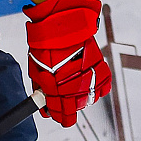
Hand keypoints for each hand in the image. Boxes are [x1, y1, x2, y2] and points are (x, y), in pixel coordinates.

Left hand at [24, 0, 110, 127]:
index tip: (57, 115)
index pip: (60, 112)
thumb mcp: (36, 70)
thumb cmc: (45, 46)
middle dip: (69, 107)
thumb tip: (43, 102)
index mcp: (56, 89)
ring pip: (90, 98)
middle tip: (64, 104)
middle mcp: (75, 85)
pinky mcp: (99, 66)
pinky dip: (98, 88)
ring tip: (76, 90)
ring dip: (83, 97)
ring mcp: (89, 76)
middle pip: (76, 107)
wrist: (60, 24)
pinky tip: (90, 86)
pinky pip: (103, 86)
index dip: (58, 115)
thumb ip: (41, 89)